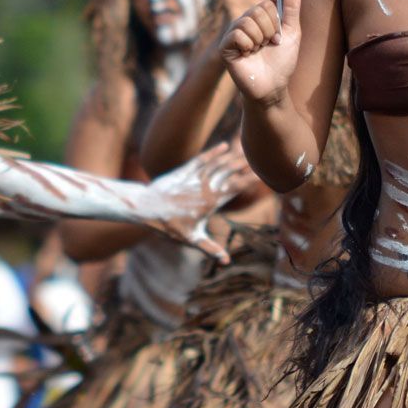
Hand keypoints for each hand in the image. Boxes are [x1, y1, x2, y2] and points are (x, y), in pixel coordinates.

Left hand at [146, 143, 252, 262]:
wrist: (146, 208)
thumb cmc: (169, 226)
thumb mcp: (191, 239)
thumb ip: (210, 248)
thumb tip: (227, 262)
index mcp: (210, 202)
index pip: (235, 188)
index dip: (249, 180)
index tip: (262, 175)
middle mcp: (204, 187)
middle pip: (229, 173)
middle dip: (244, 165)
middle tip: (259, 158)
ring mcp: (194, 177)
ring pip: (217, 164)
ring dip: (231, 158)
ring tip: (245, 151)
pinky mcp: (183, 171)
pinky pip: (201, 159)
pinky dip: (212, 152)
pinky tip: (222, 146)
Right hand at [220, 0, 301, 103]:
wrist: (273, 86)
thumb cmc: (282, 61)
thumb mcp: (292, 32)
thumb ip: (292, 8)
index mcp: (257, 19)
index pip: (266, 4)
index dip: (275, 23)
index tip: (277, 39)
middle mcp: (243, 23)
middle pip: (256, 11)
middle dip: (268, 31)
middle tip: (267, 46)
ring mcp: (232, 35)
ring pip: (246, 21)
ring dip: (259, 39)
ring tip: (258, 50)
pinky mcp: (224, 47)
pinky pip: (236, 34)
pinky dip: (248, 45)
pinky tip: (248, 55)